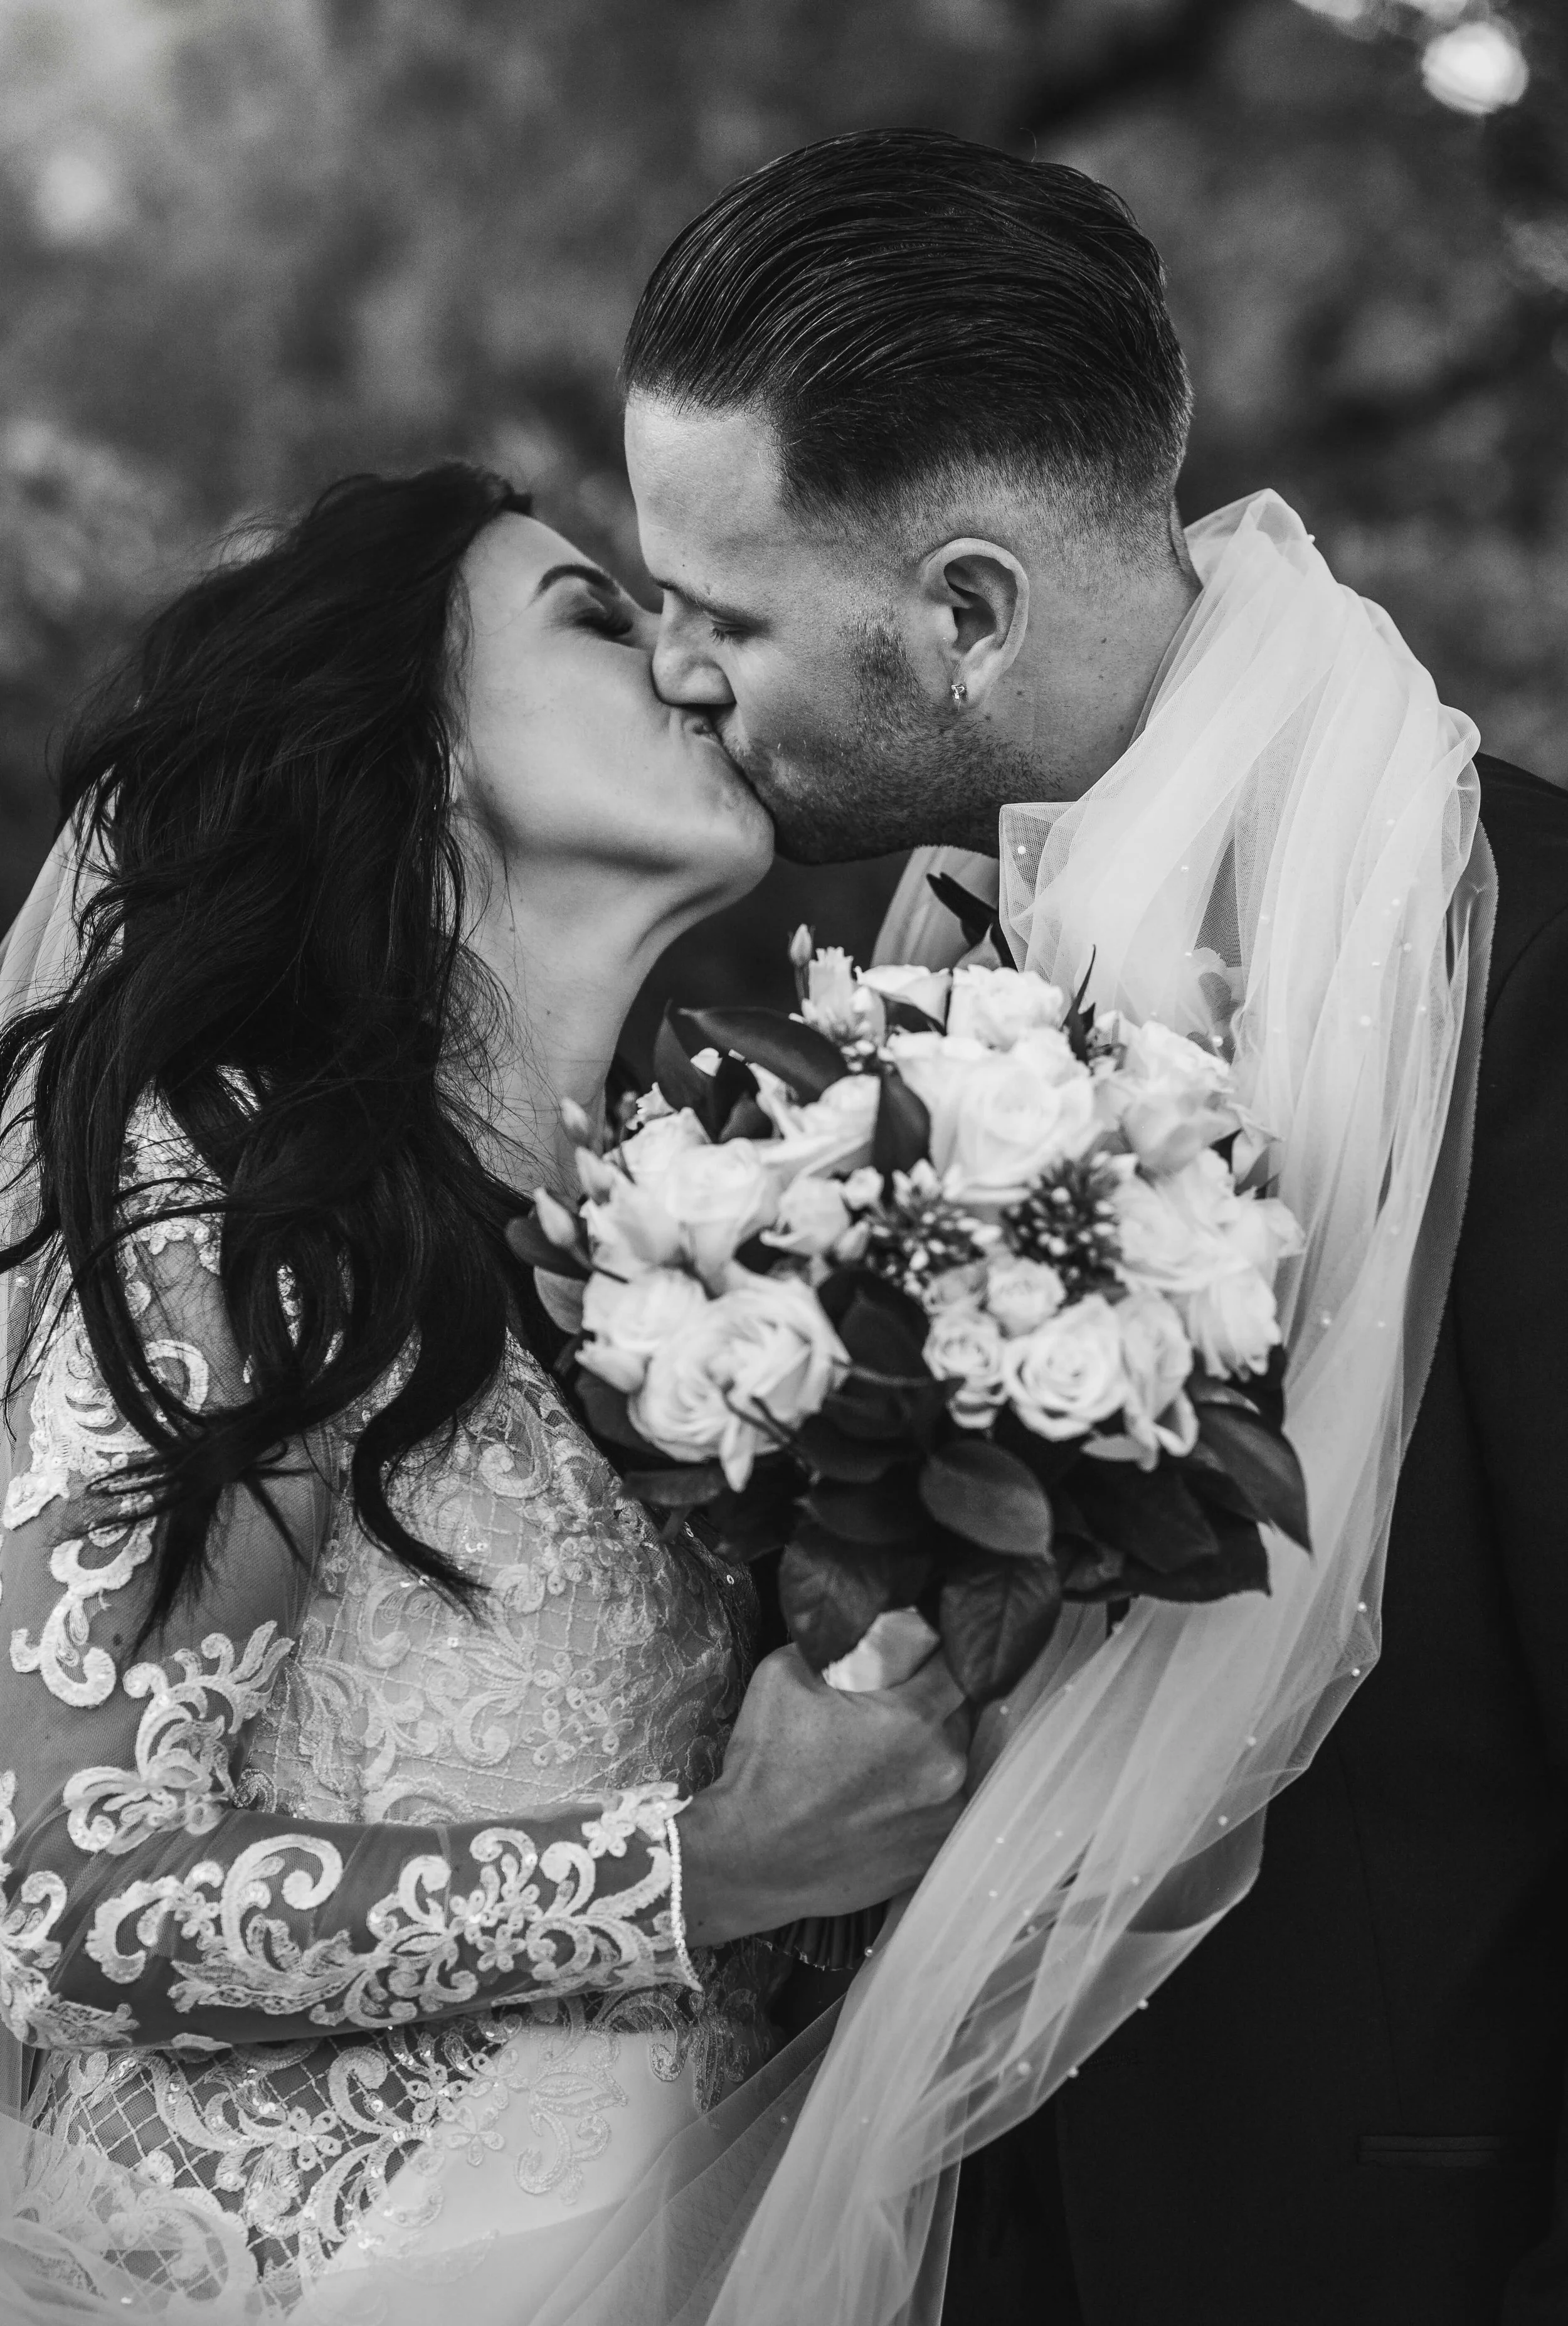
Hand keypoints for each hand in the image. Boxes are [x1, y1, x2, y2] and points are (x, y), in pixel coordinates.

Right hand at [677, 1644, 969, 1947]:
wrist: (748, 1859)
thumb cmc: (765, 1765)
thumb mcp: (785, 1673)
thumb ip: (837, 1644)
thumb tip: (863, 1628)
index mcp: (916, 1717)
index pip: (957, 1662)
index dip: (936, 1653)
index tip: (914, 1656)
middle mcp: (946, 1767)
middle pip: (957, 1714)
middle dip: (928, 1704)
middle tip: (885, 1710)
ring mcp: (945, 1817)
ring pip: (951, 1762)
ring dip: (926, 1752)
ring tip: (877, 1760)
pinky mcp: (934, 1853)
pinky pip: (941, 1807)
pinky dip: (919, 1797)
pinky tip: (878, 1799)